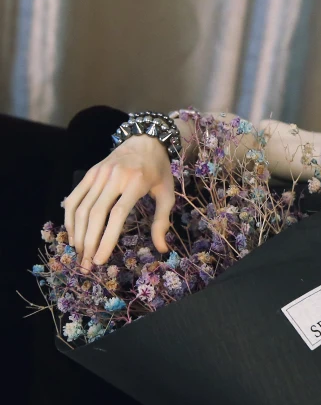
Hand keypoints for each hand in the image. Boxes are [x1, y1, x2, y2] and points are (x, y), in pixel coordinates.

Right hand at [63, 135, 175, 270]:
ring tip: (79, 254)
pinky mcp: (89, 173)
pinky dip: (70, 217)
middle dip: (89, 242)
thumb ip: (162, 221)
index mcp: (137, 182)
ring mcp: (99, 174)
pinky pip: (74, 197)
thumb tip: (163, 249)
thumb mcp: (167, 194)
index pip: (117, 215)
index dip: (107, 239)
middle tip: (86, 264)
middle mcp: (115, 177)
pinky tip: (73, 234)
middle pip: (96, 214)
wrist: (145, 140)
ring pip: (81, 207)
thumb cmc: (158, 171)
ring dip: (77, 233)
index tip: (100, 259)